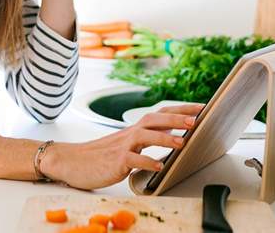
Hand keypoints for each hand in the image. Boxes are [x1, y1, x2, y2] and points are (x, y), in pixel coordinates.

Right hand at [39, 103, 203, 189]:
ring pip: (145, 136)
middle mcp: (130, 133)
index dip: (181, 109)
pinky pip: (132, 160)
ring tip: (182, 142)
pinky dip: (146, 163)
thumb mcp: (128, 143)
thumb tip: (172, 131)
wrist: (72, 161)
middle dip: (176, 118)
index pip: (161, 113)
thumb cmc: (102, 155)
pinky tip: (158, 167)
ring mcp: (122, 147)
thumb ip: (149, 137)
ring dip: (164, 138)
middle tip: (196, 120)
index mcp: (135, 129)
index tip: (202, 107)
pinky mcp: (115, 162)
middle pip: (155, 119)